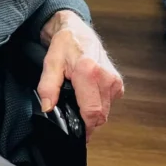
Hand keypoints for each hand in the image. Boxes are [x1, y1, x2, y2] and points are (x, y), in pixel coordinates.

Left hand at [37, 11, 123, 134]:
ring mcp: (115, 81)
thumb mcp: (50, 63)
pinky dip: (98, 106)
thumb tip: (47, 108)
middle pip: (100, 116)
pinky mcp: (118, 83)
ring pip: (105, 112)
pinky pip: (109, 104)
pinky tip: (86, 98)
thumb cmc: (64, 45)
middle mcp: (107, 77)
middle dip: (86, 123)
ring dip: (92, 114)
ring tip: (77, 104)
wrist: (78, 31)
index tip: (75, 134)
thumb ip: (47, 86)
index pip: (92, 112)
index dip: (84, 127)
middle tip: (72, 119)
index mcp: (90, 72)